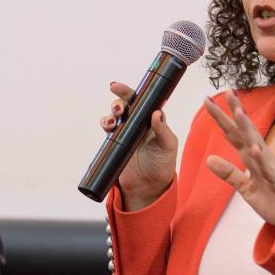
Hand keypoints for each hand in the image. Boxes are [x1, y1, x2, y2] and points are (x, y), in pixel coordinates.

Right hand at [101, 81, 176, 208]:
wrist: (147, 187)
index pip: (144, 100)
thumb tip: (156, 113)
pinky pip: (108, 129)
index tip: (121, 86)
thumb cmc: (162, 165)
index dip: (133, 91)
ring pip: (115, 116)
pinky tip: (107, 127)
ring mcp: (126, 132)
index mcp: (153, 120)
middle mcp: (139, 123)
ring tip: (112, 121)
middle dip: (119, 101)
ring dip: (111, 114)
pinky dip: (105, 124)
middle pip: (127, 104)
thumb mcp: (168, 146)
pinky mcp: (116, 142)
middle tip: (118, 108)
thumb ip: (163, 130)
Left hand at [203, 93, 274, 226]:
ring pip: (256, 142)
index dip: (221, 118)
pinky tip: (254, 147)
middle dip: (235, 111)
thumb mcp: (244, 188)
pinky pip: (268, 168)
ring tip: (237, 111)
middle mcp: (260, 157)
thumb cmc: (272, 199)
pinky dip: (261, 157)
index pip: (233, 134)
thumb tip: (208, 159)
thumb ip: (228, 173)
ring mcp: (269, 166)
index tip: (209, 102)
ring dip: (247, 127)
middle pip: (244, 131)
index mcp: (250, 158)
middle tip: (226, 91)